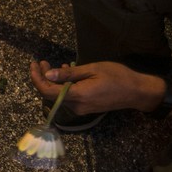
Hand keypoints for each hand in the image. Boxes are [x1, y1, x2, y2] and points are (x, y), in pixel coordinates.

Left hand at [29, 60, 165, 113]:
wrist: (137, 92)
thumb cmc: (117, 77)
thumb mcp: (92, 70)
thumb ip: (69, 74)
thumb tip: (47, 75)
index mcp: (76, 96)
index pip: (47, 91)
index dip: (36, 78)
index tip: (33, 65)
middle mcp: (75, 106)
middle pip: (50, 94)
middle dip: (42, 78)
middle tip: (42, 62)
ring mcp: (80, 109)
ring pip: (58, 96)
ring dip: (52, 82)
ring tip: (50, 65)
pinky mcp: (84, 108)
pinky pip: (68, 98)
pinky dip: (62, 86)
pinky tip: (65, 74)